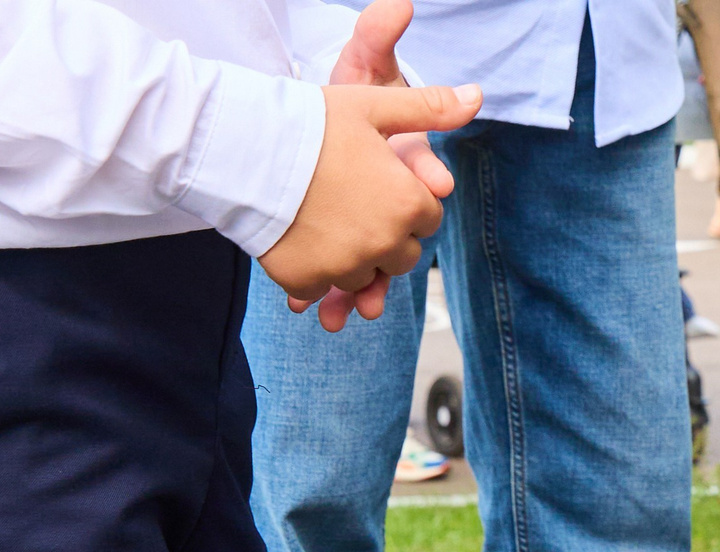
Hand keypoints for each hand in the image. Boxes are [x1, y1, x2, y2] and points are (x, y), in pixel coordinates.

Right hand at [260, 82, 480, 330]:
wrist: (243, 145)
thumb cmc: (311, 122)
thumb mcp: (374, 106)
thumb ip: (429, 108)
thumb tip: (477, 97)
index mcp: (408, 205)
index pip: (428, 218)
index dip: (406, 199)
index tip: (378, 182)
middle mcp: (384, 244)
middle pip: (402, 255)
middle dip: (386, 234)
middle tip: (351, 201)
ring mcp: (345, 267)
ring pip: (364, 275)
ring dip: (352, 255)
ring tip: (324, 217)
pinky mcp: (308, 279)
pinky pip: (323, 286)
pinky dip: (315, 269)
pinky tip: (301, 237)